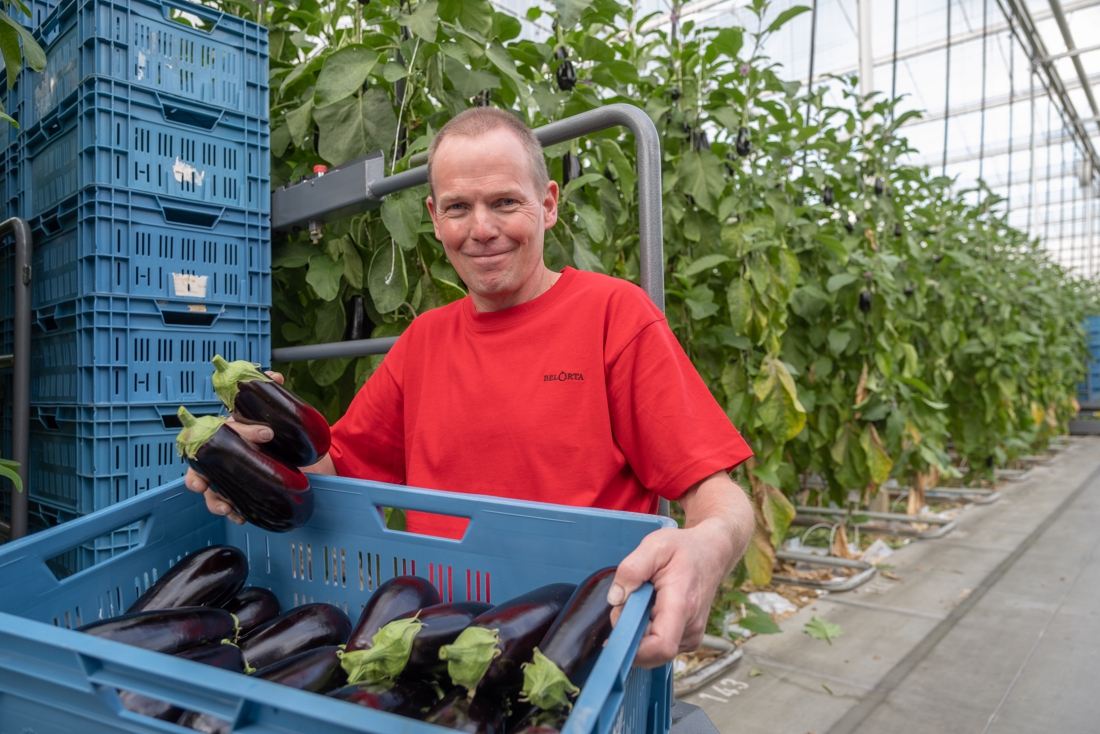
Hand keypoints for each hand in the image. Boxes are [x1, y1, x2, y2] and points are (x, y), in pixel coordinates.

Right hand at [184, 371, 283, 524]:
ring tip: (225, 507)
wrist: (305, 459)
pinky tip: (239, 516)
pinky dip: (231, 511)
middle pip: (202, 464)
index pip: (222, 429)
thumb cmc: (281, 434)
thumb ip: (274, 396)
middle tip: (200, 484)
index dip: (236, 432)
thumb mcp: (278, 417)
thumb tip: (273, 375)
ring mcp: (231, 473)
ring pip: (211, 488)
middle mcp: (226, 452)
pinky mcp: (242, 490)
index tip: (264, 436)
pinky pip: (228, 503)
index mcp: (232, 431)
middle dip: (196, 476)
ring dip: (213, 499)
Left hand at [606, 471, 752, 667]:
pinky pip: (659, 646)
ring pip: (653, 650)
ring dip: (639, 631)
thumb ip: (631, 570)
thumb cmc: (684, 549)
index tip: (614, 637)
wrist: (711, 554)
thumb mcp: (654, 546)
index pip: (661, 646)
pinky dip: (648, 631)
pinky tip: (652, 608)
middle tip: (629, 600)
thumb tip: (615, 599)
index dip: (634, 650)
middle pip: (651, 651)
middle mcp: (690, 627)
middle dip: (630, 633)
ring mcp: (691, 636)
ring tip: (645, 600)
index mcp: (681, 605)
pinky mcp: (688, 639)